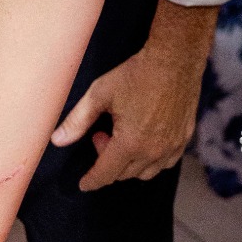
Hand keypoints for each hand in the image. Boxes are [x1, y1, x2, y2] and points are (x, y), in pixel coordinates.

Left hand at [51, 1, 216, 192]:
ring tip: (123, 137)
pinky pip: (166, 162)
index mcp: (130, 142)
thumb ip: (77, 120)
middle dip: (108, 161)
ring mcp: (172, 145)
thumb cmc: (137, 73)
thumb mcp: (100, 93)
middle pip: (124, 174)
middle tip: (102, 135)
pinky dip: (152, 161)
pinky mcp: (185, 137)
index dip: (91, 180)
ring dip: (130, 164)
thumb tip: (57, 141)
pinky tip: (145, 142)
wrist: (176, 57)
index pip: (106, 174)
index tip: (84, 183)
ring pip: (146, 172)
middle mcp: (153, 150)